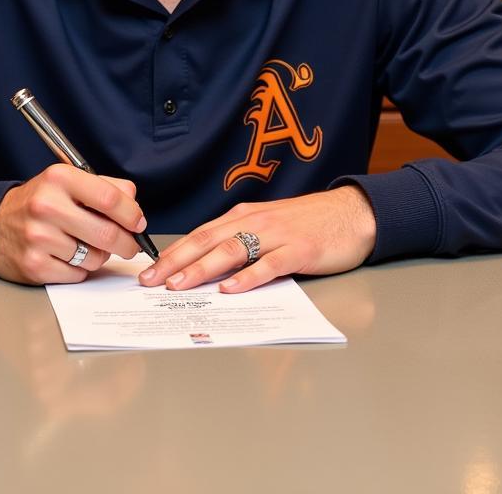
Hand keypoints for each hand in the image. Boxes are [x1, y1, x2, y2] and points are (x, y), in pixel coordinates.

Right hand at [0, 163, 147, 284]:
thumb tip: (134, 206)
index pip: (109, 198)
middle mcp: (47, 206)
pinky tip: (68, 256)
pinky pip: (77, 274)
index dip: (132, 214)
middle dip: (126, 243)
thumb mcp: (68, 182)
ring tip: (86, 245)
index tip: (138, 223)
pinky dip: (80, 269)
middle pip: (106, 233)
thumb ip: (105, 187)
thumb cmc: (39, 202)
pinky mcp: (34, 265)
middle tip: (130, 245)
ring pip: (94, 257)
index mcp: (59, 178)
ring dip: (99, 256)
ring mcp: (38, 237)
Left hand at [137, 186, 376, 293]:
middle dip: (175, 262)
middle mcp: (255, 221)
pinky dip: (248, 277)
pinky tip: (231, 289)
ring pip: (232, 250)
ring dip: (202, 268)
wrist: (353, 212)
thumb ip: (241, 240)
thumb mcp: (268, 225)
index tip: (148, 270)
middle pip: (208, 241)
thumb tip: (206, 265)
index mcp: (244, 215)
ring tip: (180, 285)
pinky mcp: (300, 250)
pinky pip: (270, 264)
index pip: (200, 234)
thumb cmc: (309, 222)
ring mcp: (277, 235)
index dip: (172, 252)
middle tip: (150, 281)